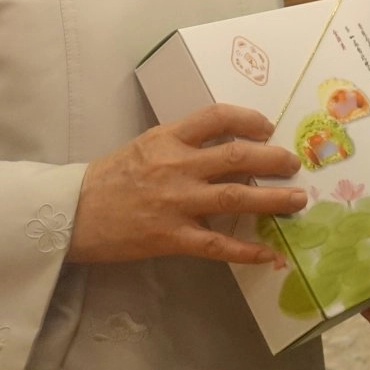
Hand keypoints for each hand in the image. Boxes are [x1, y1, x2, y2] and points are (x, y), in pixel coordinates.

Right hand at [67, 103, 305, 265]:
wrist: (71, 215)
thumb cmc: (110, 178)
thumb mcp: (145, 147)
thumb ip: (181, 144)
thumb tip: (227, 145)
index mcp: (167, 138)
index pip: (216, 116)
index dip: (248, 118)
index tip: (268, 127)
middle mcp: (176, 166)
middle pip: (237, 156)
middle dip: (273, 158)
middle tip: (294, 164)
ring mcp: (176, 203)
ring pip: (236, 197)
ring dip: (273, 199)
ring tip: (298, 200)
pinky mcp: (171, 237)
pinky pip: (218, 245)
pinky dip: (247, 250)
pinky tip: (269, 254)